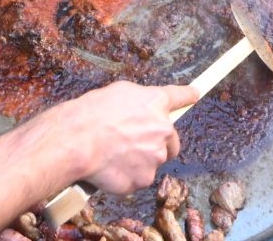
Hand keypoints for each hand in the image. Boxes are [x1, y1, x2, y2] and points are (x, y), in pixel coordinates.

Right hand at [48, 81, 197, 193]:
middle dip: (158, 145)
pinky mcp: (143, 180)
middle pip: (172, 142)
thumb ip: (138, 101)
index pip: (179, 97)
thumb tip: (142, 110)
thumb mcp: (118, 92)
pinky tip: (108, 168)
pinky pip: (136, 180)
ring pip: (152, 163)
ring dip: (138, 162)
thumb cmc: (91, 113)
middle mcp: (163, 130)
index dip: (188, 96)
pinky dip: (124, 177)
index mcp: (156, 103)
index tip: (194, 95)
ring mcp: (155, 158)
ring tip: (113, 155)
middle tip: (133, 144)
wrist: (77, 140)